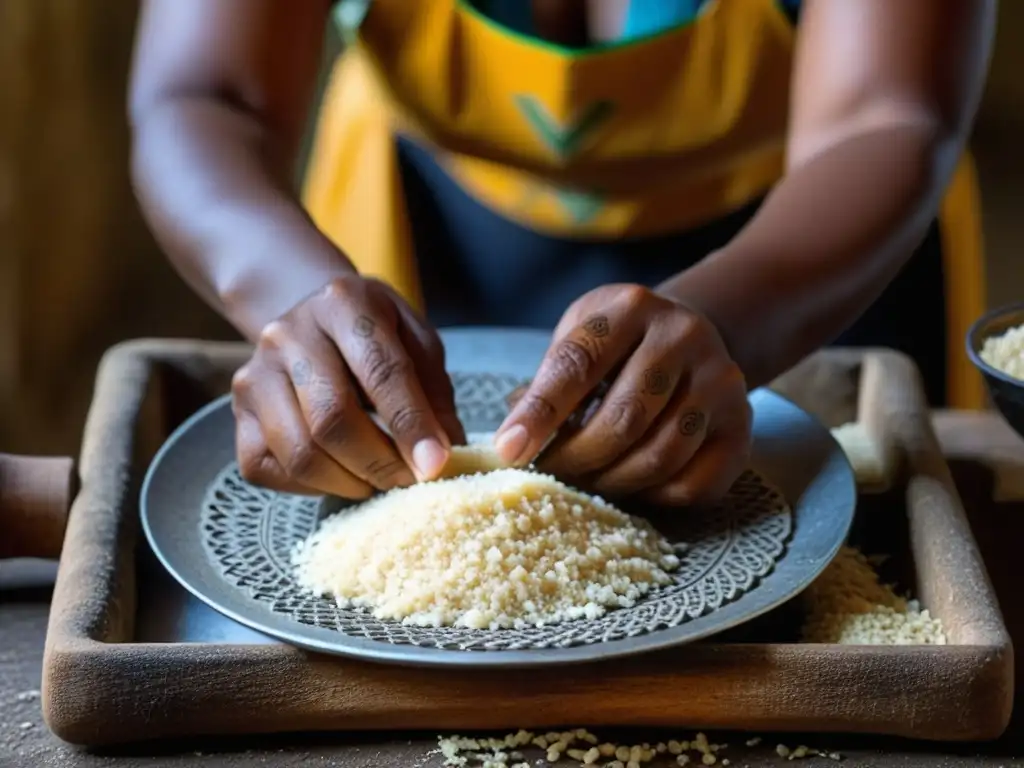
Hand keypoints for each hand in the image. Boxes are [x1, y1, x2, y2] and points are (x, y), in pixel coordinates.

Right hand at [231, 275, 464, 498]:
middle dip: (380, 462)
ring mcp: (255, 374)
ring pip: (300, 452)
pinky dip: (311, 486)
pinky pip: (267, 469)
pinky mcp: (237, 413)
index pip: (379, 371)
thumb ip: (433, 392)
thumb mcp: (415, 340)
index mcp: (342, 303)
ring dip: (349, 481)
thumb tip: (442, 456)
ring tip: (379, 479)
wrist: (311, 318)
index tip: (436, 465)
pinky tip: (341, 474)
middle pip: (332, 418)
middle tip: (409, 480)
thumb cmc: (374, 334)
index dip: (411, 424)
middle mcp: (288, 334)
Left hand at [494, 284, 751, 505]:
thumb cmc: (616, 346)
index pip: (576, 365)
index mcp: (630, 307)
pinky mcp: (742, 425)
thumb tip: (510, 445)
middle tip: (551, 475)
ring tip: (588, 482)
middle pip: (622, 419)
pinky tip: (633, 485)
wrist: (689, 335)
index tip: (509, 451)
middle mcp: (683, 335)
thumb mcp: (577, 339)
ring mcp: (720, 379)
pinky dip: (654, 497)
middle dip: (576, 459)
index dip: (539, 414)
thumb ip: (545, 385)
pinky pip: (694, 484)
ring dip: (613, 482)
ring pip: (660, 456)